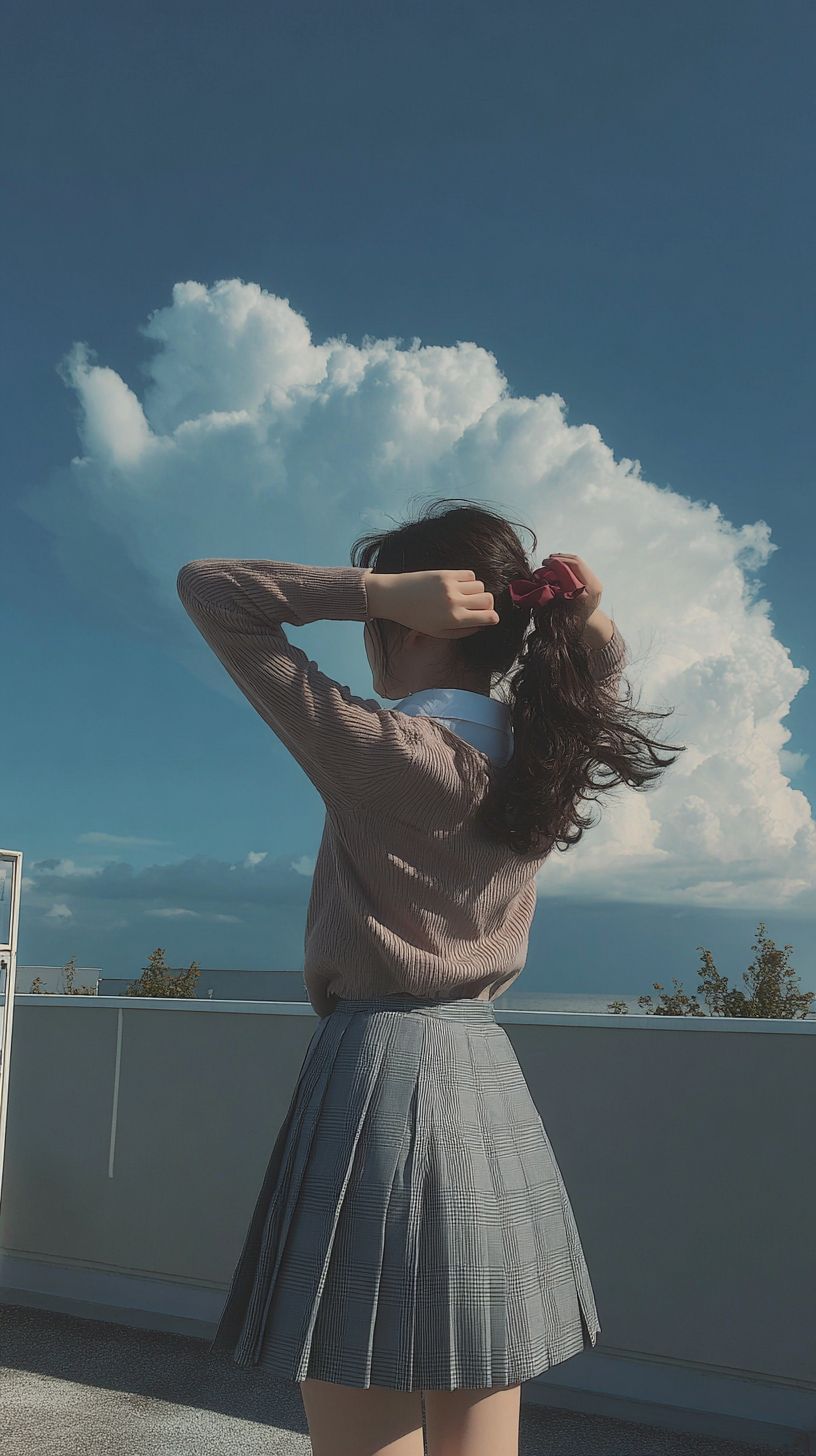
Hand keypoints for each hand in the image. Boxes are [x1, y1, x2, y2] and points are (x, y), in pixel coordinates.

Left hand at [365, 568, 499, 637]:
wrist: (394, 597)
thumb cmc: (415, 618)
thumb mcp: (438, 632)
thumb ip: (462, 631)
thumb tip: (482, 625)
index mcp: (454, 619)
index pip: (489, 617)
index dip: (493, 618)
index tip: (489, 618)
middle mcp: (455, 602)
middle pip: (489, 599)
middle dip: (487, 605)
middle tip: (477, 607)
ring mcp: (451, 586)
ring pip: (481, 586)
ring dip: (477, 592)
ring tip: (464, 596)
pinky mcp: (446, 573)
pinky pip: (470, 575)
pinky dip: (469, 581)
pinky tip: (458, 586)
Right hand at [546, 553, 602, 624]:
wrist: (585, 623)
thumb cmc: (571, 618)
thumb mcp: (560, 606)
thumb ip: (553, 591)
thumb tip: (540, 576)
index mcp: (589, 590)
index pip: (574, 567)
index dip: (558, 563)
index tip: (545, 563)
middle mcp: (595, 584)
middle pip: (577, 562)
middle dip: (560, 558)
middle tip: (546, 561)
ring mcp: (596, 580)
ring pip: (579, 562)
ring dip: (563, 559)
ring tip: (551, 560)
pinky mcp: (593, 579)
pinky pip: (580, 566)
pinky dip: (567, 563)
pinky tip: (558, 564)